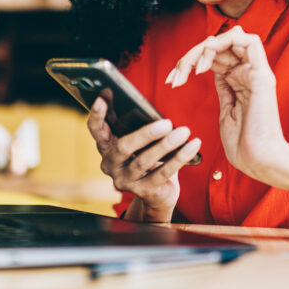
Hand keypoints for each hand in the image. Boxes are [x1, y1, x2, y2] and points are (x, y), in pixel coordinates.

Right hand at [87, 97, 201, 221]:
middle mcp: (111, 164)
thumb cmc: (149, 156)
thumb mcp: (140, 141)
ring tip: (184, 132)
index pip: (96, 129)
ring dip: (166, 145)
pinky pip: (163, 173)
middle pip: (123, 147)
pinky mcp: (143, 191)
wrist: (157, 193)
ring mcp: (125, 180)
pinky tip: (192, 146)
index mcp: (107, 146)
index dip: (97, 113)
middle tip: (167, 123)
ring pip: (144, 161)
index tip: (105, 94)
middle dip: (146, 134)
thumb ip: (137, 125)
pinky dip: (180, 157)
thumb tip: (151, 109)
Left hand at [166, 25, 288, 180]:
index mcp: (241, 81)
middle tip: (177, 74)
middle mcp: (249, 73)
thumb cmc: (244, 145)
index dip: (191, 61)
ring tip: (191, 68)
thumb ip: (223, 88)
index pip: (215, 56)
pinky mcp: (261, 75)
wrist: (260, 161)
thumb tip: (212, 70)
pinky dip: (223, 44)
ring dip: (204, 47)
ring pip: (231, 37)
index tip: (172, 80)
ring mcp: (256, 72)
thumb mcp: (226, 110)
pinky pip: (249, 42)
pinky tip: (206, 62)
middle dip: (192, 55)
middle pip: (219, 45)